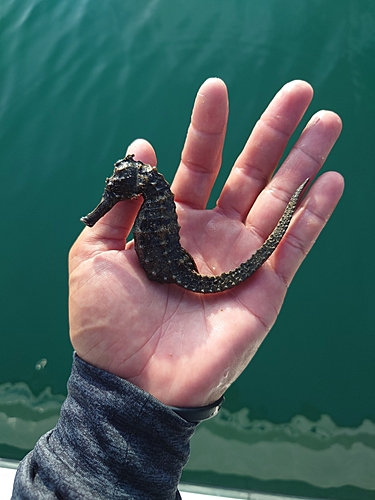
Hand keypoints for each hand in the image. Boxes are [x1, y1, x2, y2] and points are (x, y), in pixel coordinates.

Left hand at [68, 78, 342, 406]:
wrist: (131, 382)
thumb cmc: (106, 324)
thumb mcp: (95, 255)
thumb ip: (123, 204)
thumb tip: (142, 145)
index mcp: (174, 224)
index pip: (198, 163)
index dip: (208, 127)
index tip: (216, 88)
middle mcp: (212, 235)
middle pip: (249, 173)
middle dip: (273, 131)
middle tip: (298, 89)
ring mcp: (241, 260)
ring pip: (280, 200)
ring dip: (304, 162)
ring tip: (328, 121)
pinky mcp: (265, 289)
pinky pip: (295, 245)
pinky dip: (315, 215)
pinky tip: (332, 180)